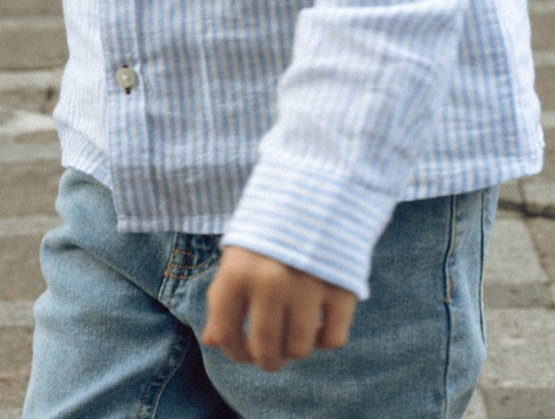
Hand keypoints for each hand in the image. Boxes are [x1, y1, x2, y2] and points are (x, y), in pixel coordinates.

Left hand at [200, 247, 354, 372]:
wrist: (316, 193)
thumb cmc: (268, 233)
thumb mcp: (237, 256)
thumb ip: (222, 298)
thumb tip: (213, 342)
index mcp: (236, 273)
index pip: (226, 334)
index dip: (234, 351)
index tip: (243, 351)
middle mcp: (269, 282)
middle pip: (265, 350)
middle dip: (267, 360)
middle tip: (272, 357)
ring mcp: (307, 286)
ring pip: (299, 350)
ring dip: (296, 349)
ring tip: (295, 333)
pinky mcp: (341, 289)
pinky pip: (333, 339)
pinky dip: (326, 339)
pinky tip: (319, 323)